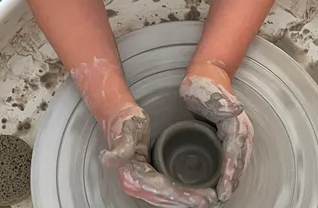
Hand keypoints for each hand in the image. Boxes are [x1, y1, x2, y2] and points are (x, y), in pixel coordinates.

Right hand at [100, 104, 217, 207]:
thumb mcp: (125, 132)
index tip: (199, 198)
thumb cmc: (124, 122)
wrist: (118, 117)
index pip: (160, 189)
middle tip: (210, 200)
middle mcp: (134, 184)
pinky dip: (180, 194)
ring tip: (207, 199)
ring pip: (166, 197)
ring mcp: (140, 183)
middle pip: (165, 197)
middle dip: (187, 201)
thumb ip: (120, 147)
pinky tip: (194, 194)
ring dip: (186, 200)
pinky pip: (166, 191)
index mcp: (130, 176)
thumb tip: (107, 159)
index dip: (180, 195)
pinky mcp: (147, 179)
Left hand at [180, 63, 253, 202]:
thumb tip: (236, 110)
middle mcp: (241, 132)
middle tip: (220, 200)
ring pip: (237, 165)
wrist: (206, 76)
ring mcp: (237, 136)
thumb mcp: (208, 92)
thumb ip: (220, 102)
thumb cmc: (204, 85)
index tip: (224, 191)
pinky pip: (231, 160)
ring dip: (231, 182)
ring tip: (220, 198)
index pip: (235, 154)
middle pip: (239, 164)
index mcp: (236, 124)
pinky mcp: (229, 138)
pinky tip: (220, 185)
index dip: (230, 174)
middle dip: (232, 184)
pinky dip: (227, 175)